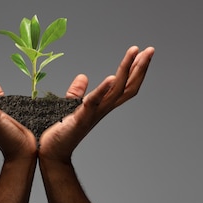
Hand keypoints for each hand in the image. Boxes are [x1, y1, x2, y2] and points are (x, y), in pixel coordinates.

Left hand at [39, 45, 154, 161]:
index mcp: (102, 105)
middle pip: (128, 86)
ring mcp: (94, 113)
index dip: (136, 70)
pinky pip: (94, 102)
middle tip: (150, 50)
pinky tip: (111, 77)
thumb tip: (83, 77)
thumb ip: (78, 92)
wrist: (52, 152)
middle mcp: (103, 109)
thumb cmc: (61, 130)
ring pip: (116, 90)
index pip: (125, 85)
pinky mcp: (80, 118)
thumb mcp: (70, 105)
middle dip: (140, 67)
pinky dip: (103, 90)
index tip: (144, 53)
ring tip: (134, 53)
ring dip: (126, 70)